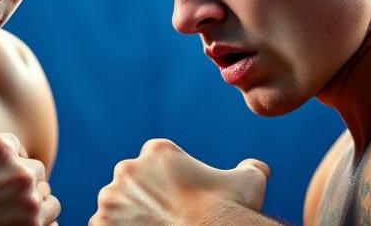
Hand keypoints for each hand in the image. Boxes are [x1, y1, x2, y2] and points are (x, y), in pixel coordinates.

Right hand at [0, 131, 59, 225]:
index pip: (18, 147)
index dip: (5, 162)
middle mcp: (19, 172)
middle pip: (35, 171)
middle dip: (19, 182)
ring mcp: (28, 203)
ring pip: (47, 198)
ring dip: (33, 204)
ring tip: (9, 214)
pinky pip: (51, 223)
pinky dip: (38, 225)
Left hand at [90, 139, 269, 225]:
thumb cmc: (229, 210)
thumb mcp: (249, 181)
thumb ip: (250, 168)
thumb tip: (259, 168)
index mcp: (157, 151)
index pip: (154, 163)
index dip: (167, 183)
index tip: (180, 201)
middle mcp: (128, 170)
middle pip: (132, 185)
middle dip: (144, 200)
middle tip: (166, 220)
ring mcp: (111, 200)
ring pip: (116, 209)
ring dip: (127, 219)